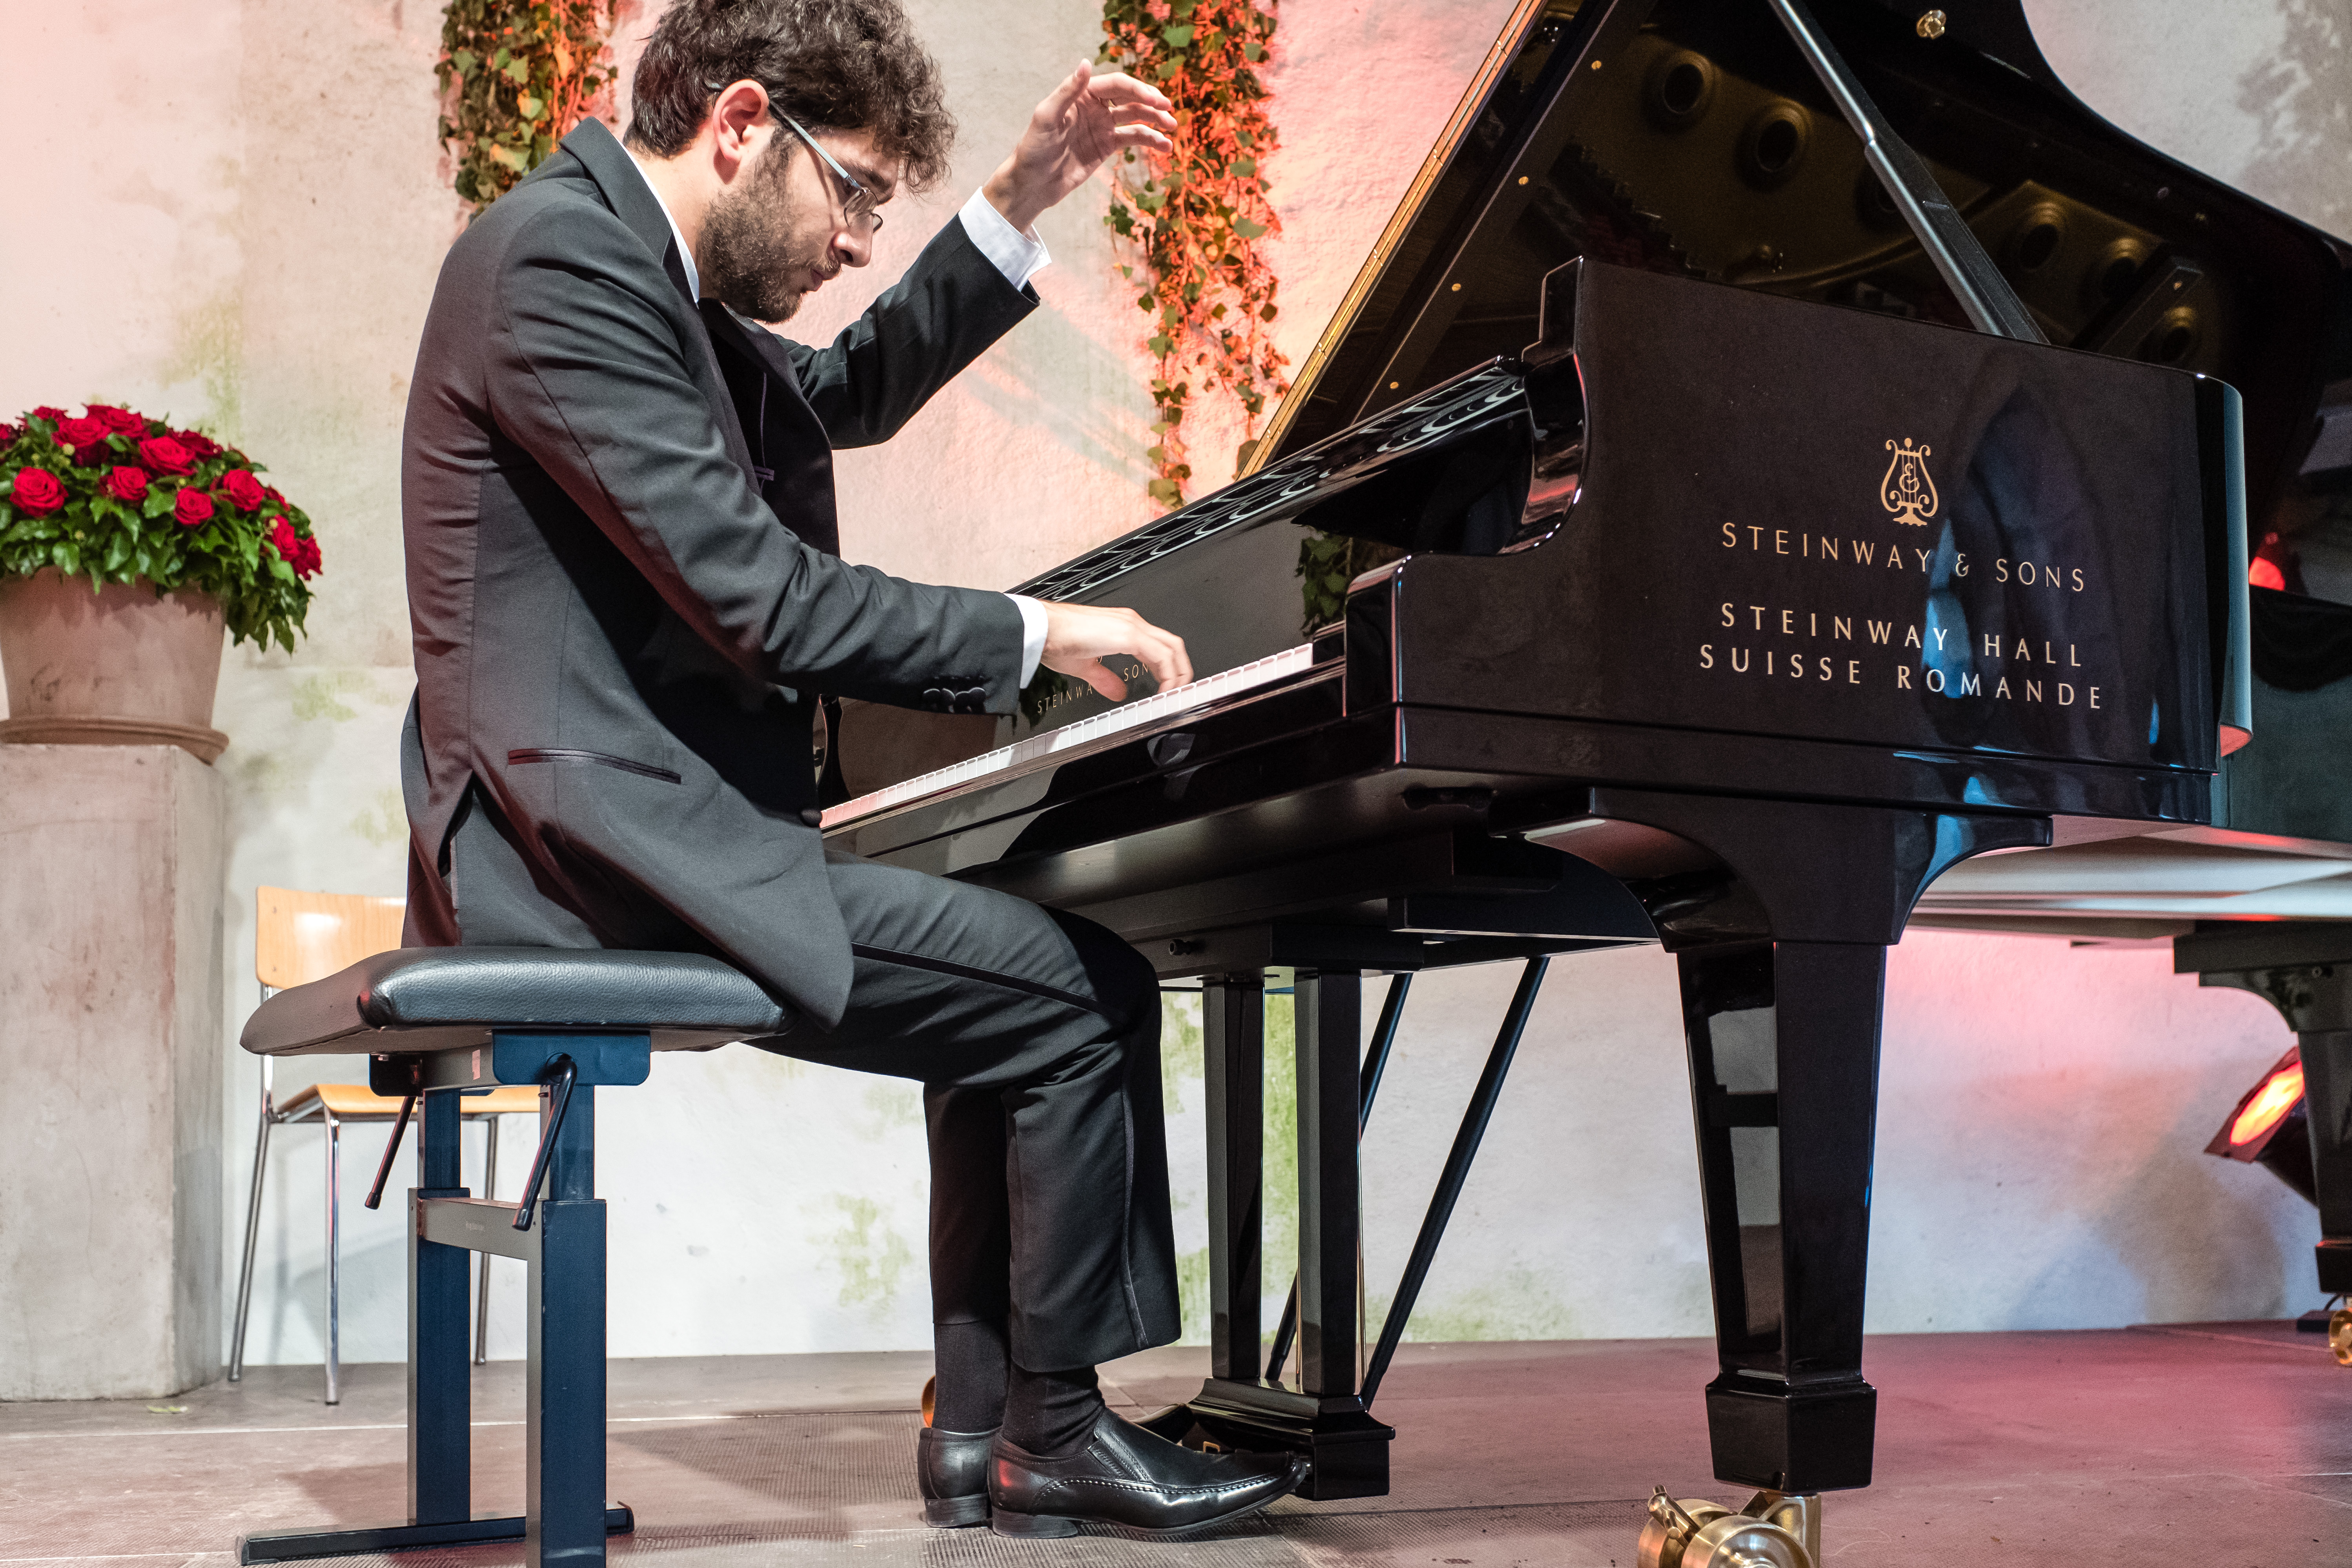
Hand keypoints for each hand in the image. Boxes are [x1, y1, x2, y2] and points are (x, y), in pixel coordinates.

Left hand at [983, 61, 1176, 232]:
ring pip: (1135, 119)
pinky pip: (1132, 139)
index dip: (1139, 90)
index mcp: (1082, 94)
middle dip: (1151, 104)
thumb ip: (1068, 91)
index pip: (1117, 85)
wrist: (1032, 183)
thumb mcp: (1047, 117)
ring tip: (1171, 130)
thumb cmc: (1034, 148)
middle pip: (1130, 98)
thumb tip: (1086, 63)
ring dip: (1155, 122)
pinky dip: (1150, 141)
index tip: (1157, 101)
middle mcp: (1095, 107)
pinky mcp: (1106, 147)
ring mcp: (1103, 126)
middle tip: (1169, 113)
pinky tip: (1164, 147)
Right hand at [1041, 601, 1191, 702]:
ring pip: (1171, 648)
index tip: (1168, 685)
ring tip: (1174, 694)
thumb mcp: (1085, 665)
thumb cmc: (1055, 640)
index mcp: (1123, 627)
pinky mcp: (1127, 633)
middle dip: (1181, 670)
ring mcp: (1131, 625)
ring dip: (1178, 673)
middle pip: (1172, 644)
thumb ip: (1104, 678)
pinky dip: (1168, 673)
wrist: (1042, 629)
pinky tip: (1164, 689)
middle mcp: (1131, 622)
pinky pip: (1160, 654)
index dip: (1169, 667)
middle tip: (1179, 691)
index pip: (1159, 645)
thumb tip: (1118, 692)